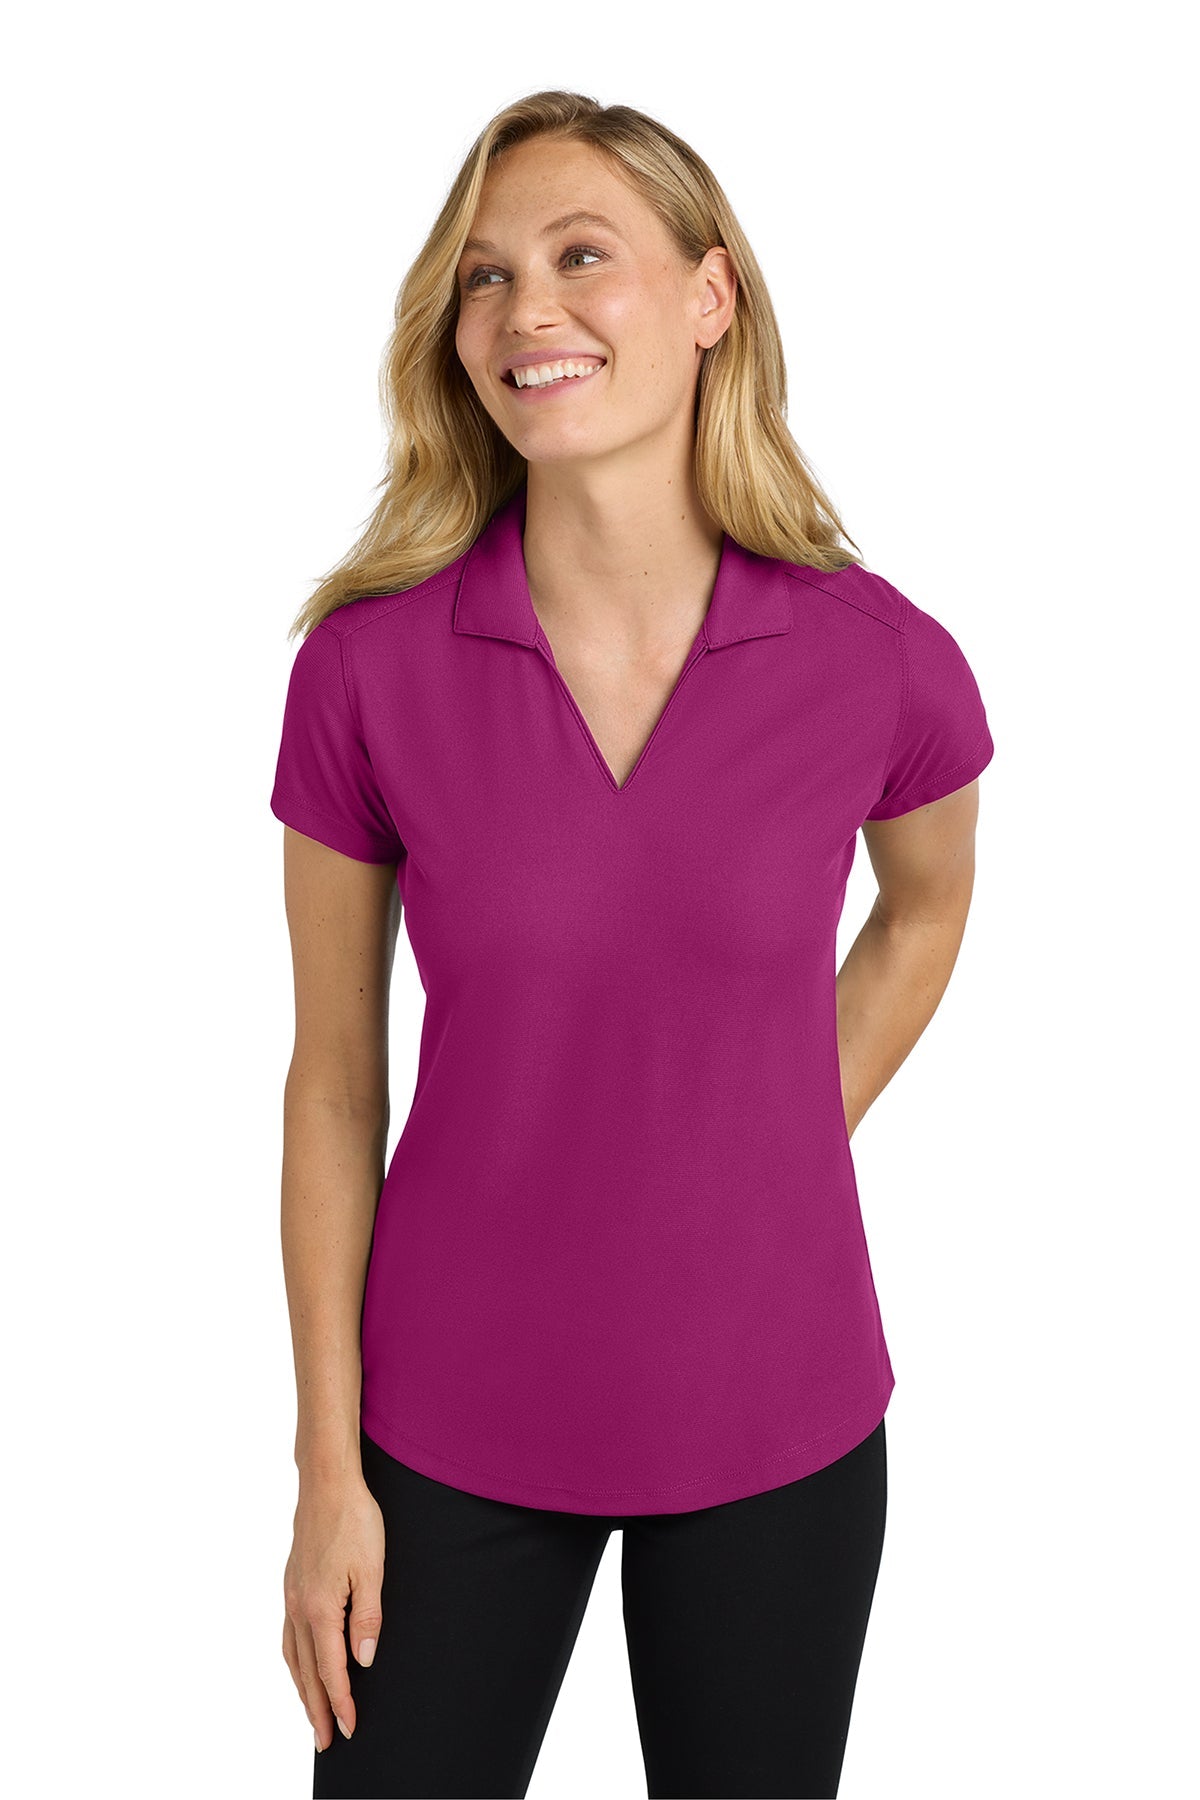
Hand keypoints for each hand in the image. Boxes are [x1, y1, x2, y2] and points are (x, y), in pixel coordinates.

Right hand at [282, 1470, 384, 1750]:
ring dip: (302, 1689)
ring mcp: (290, 1596)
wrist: (326, 1484)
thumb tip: (363, 1661)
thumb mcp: (372, 1570)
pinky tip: (300, 1664)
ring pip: (292, 1656)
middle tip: (326, 1742)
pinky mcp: (291, 1584)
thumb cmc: (354, 1522)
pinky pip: (288, 1635)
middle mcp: (298, 1607)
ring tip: (311, 1714)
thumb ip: (367, 1618)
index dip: (341, 1702)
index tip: (350, 1729)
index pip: (331, 1669)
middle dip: (317, 1708)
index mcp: (319, 1608)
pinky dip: (293, 1660)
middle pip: (306, 1671)